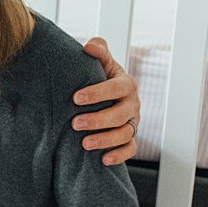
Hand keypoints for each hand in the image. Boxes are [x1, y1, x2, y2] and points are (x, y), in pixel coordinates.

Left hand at [74, 37, 140, 166]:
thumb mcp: (100, 62)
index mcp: (126, 84)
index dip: (99, 93)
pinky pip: (130, 149)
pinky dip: (119, 155)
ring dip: (106, 140)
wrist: (105, 96)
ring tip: (84, 143)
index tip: (76, 98)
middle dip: (98, 120)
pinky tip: (103, 160)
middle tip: (75, 123)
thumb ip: (98, 50)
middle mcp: (132, 104)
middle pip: (120, 114)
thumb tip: (88, 46)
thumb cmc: (99, 77)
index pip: (118, 88)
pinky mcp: (130, 138)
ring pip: (125, 134)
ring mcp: (132, 122)